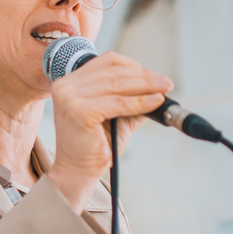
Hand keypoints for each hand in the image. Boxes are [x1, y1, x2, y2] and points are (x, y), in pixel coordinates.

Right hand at [48, 52, 172, 213]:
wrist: (78, 172)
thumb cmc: (95, 146)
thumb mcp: (116, 116)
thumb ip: (131, 100)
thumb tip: (158, 88)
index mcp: (70, 82)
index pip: (106, 61)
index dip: (133, 66)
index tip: (153, 76)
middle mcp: (66, 86)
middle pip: (114, 71)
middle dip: (145, 77)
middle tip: (166, 83)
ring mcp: (70, 97)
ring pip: (118, 84)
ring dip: (146, 86)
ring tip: (164, 91)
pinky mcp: (79, 111)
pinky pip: (119, 102)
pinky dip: (140, 101)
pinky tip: (155, 103)